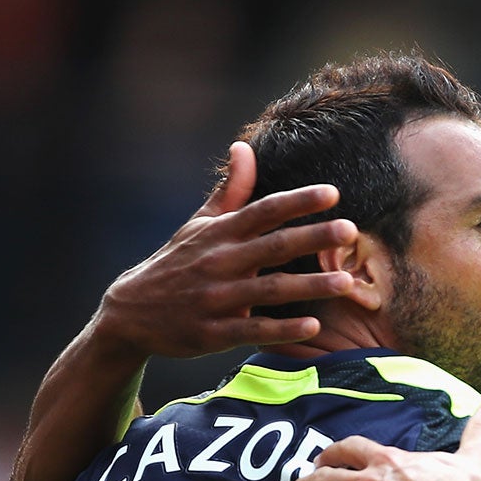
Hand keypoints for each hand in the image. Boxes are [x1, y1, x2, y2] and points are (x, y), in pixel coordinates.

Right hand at [93, 141, 371, 359]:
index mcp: (220, 233)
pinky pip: (252, 330)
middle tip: (351, 230)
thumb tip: (244, 147)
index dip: (297, 201)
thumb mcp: (199, 225)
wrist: (129, 314)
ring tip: (347, 282)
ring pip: (269, 290)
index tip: (332, 193)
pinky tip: (313, 327)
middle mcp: (219, 262)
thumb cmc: (176, 263)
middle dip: (312, 238)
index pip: (264, 211)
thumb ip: (229, 191)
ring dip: (309, 286)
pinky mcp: (213, 333)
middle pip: (273, 247)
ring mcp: (216, 298)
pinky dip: (282, 330)